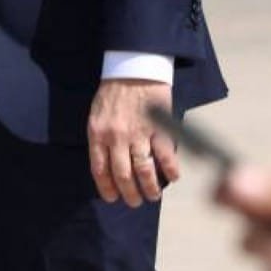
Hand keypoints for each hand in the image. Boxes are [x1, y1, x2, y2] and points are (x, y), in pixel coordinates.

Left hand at [87, 79, 177, 205]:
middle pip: (123, 175)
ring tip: (153, 196)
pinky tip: (173, 178)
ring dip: (150, 188)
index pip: (100, 170)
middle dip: (129, 194)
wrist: (132, 69)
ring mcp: (138, 134)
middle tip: (135, 202)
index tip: (113, 198)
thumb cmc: (112, 93)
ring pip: (144, 170)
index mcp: (98, 134)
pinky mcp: (158, 128)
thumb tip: (106, 164)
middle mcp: (116, 137)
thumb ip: (100, 139)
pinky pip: (166, 155)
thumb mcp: (96, 115)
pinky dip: (171, 170)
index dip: (107, 188)